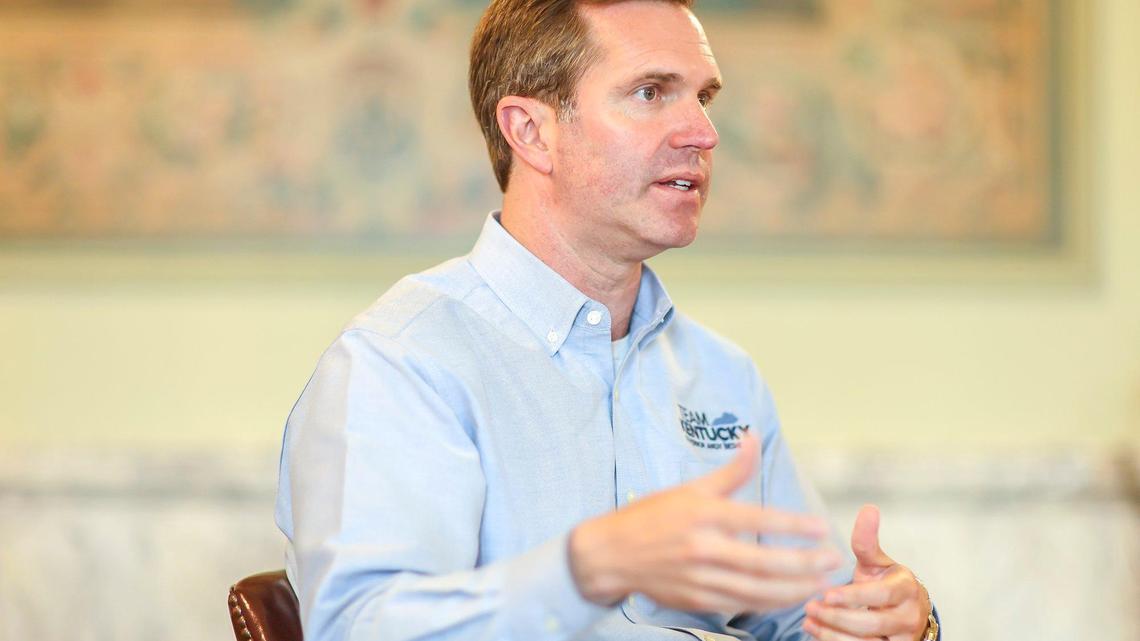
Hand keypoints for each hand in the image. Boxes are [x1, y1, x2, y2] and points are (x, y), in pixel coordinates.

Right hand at [568, 436, 843, 614]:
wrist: (610, 554)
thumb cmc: (651, 517)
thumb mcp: (691, 488)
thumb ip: (731, 470)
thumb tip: (753, 437)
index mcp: (703, 514)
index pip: (756, 518)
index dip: (792, 525)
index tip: (820, 527)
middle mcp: (702, 547)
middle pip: (763, 561)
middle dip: (803, 563)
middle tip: (831, 559)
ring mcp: (699, 577)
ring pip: (757, 589)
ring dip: (794, 588)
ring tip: (820, 582)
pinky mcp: (696, 599)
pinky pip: (742, 604)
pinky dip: (771, 602)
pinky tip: (791, 596)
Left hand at [802, 505, 929, 640]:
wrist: (907, 613)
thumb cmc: (886, 583)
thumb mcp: (877, 562)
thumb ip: (867, 541)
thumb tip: (869, 508)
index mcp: (905, 588)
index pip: (881, 594)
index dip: (854, 596)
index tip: (826, 594)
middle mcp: (908, 616)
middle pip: (872, 624)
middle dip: (838, 618)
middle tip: (810, 607)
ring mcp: (902, 639)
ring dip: (834, 635)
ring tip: (809, 621)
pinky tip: (816, 633)